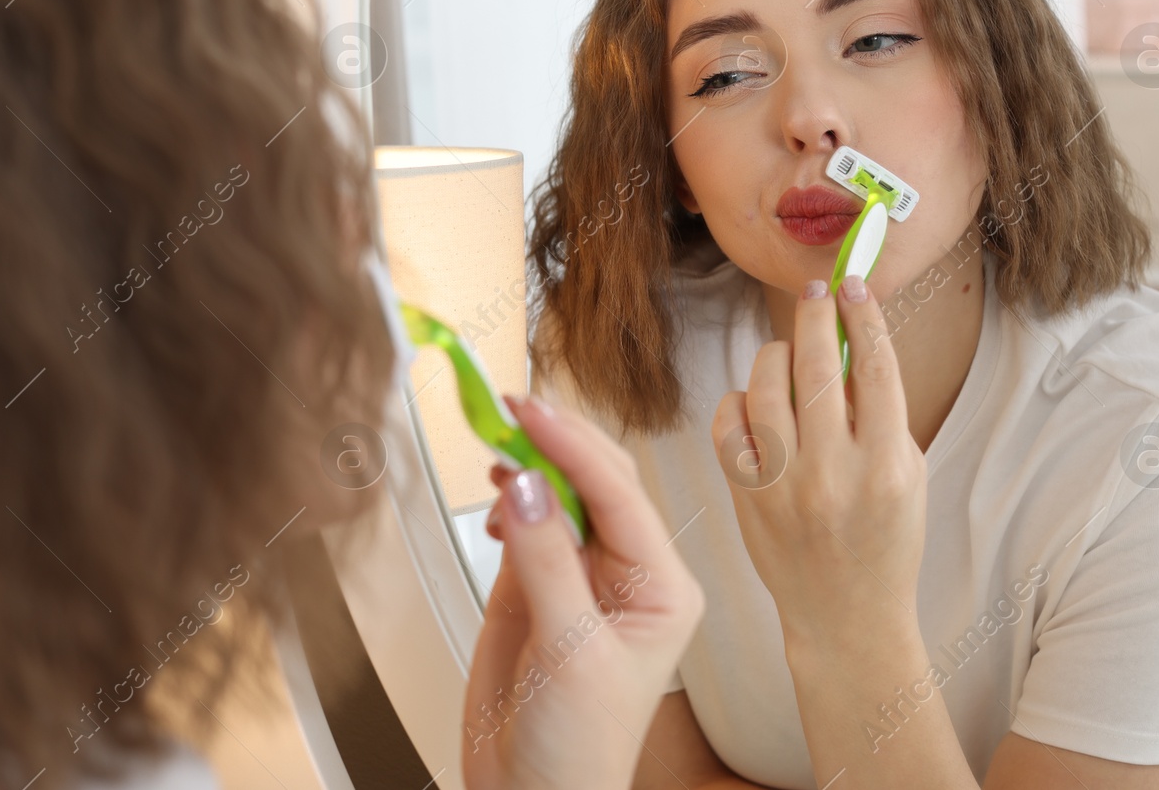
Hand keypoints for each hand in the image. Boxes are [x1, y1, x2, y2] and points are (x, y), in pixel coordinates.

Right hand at [462, 394, 704, 789]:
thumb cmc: (579, 749)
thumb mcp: (568, 650)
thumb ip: (544, 560)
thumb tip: (524, 484)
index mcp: (663, 587)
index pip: (618, 493)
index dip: (572, 445)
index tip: (530, 411)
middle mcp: (628, 573)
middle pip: (596, 480)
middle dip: (554, 442)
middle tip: (507, 408)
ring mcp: (582, 576)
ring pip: (559, 494)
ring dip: (528, 465)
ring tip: (497, 445)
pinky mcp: (539, 585)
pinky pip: (527, 521)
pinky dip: (508, 498)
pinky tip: (495, 496)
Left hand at [712, 275, 925, 642]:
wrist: (845, 616)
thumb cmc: (883, 539)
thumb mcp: (906, 475)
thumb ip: (879, 413)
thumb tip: (846, 343)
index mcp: (887, 466)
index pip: (876, 368)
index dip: (863, 316)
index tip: (853, 285)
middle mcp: (834, 474)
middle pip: (818, 366)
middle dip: (816, 315)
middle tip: (816, 292)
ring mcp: (784, 486)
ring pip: (765, 386)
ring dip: (776, 354)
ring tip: (788, 352)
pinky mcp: (746, 497)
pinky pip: (729, 423)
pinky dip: (740, 400)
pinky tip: (755, 401)